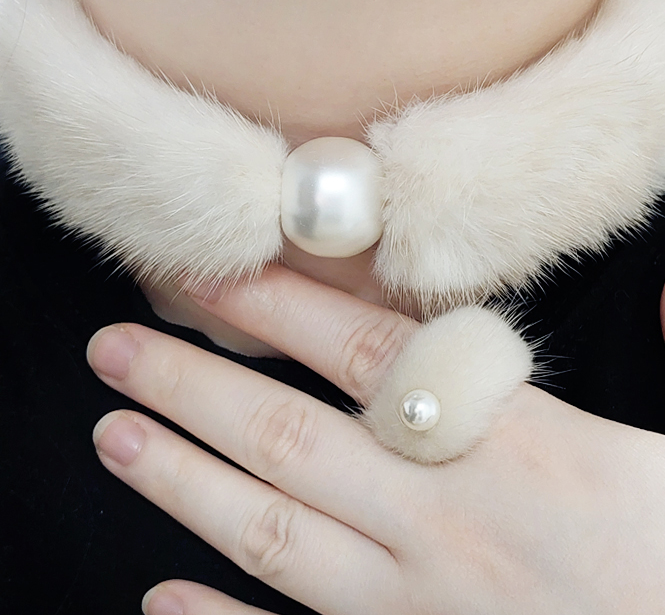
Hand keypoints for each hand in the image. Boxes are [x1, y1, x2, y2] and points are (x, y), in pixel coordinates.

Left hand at [87, 266, 664, 614]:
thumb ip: (647, 363)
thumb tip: (651, 299)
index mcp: (510, 446)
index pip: (362, 351)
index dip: (272, 307)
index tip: (203, 275)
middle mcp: (444, 520)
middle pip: (289, 435)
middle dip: (190, 386)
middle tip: (112, 349)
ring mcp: (416, 607)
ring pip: (272, 535)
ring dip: (183, 483)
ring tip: (114, 438)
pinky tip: (159, 600)